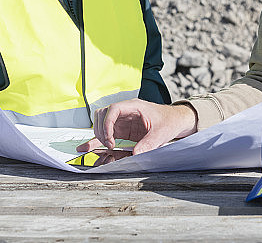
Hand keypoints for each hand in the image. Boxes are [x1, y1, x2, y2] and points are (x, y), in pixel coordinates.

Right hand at [76, 101, 197, 154]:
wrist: (176, 121)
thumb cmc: (169, 121)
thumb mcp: (162, 133)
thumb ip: (149, 143)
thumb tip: (136, 154)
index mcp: (134, 107)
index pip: (113, 109)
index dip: (108, 123)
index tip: (110, 139)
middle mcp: (125, 112)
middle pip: (103, 114)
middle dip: (102, 130)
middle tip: (109, 145)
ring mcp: (122, 121)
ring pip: (101, 122)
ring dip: (99, 134)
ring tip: (106, 146)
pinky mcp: (122, 130)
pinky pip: (106, 133)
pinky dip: (97, 140)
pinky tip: (86, 148)